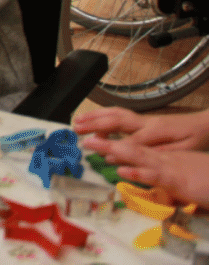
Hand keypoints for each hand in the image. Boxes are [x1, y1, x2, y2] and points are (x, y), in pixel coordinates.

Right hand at [74, 106, 208, 149]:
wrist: (205, 124)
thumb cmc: (196, 139)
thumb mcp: (182, 150)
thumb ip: (157, 153)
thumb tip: (131, 157)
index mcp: (156, 131)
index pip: (130, 140)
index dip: (114, 147)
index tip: (98, 153)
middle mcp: (146, 122)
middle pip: (116, 120)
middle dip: (94, 123)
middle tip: (76, 129)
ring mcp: (144, 118)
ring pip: (115, 113)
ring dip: (95, 116)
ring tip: (78, 120)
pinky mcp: (144, 119)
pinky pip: (119, 114)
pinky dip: (104, 115)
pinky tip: (95, 120)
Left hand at [81, 136, 208, 204]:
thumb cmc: (207, 180)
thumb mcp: (182, 180)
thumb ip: (165, 181)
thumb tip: (152, 185)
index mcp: (163, 158)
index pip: (134, 147)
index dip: (113, 143)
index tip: (93, 141)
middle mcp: (162, 158)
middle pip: (130, 147)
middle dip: (106, 142)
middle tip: (84, 138)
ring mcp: (169, 167)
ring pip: (137, 155)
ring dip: (113, 150)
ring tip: (92, 144)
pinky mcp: (177, 179)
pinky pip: (154, 174)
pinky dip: (137, 172)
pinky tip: (123, 171)